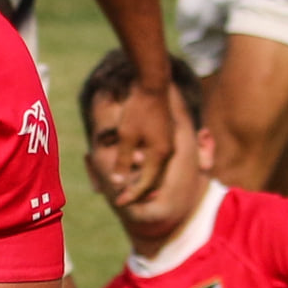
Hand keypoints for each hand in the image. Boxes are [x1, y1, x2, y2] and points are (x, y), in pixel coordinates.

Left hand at [99, 81, 173, 206]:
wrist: (152, 84)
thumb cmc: (138, 110)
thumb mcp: (126, 137)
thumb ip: (123, 161)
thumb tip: (117, 183)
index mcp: (159, 155)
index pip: (146, 184)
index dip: (132, 195)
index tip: (119, 203)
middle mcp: (168, 152)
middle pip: (155, 180)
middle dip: (139, 191)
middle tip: (124, 198)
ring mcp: (170, 144)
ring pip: (157, 170)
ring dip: (144, 180)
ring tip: (129, 187)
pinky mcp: (167, 137)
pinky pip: (158, 160)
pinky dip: (147, 168)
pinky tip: (137, 168)